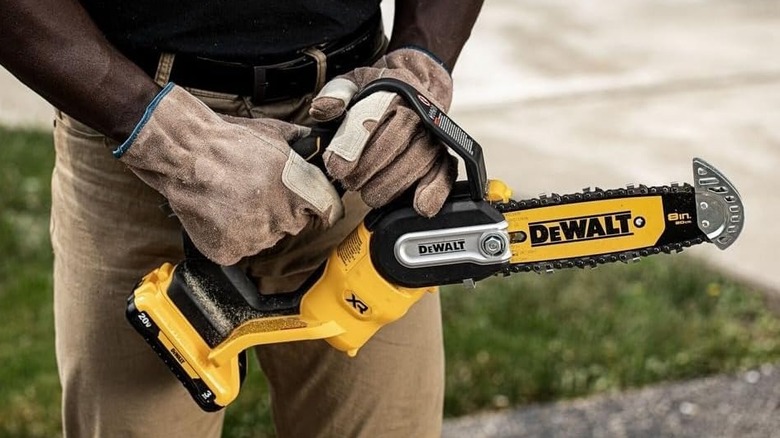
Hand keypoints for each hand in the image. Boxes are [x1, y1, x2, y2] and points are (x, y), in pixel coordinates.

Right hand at [114, 84, 343, 264]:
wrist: (185, 156)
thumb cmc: (228, 143)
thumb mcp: (273, 134)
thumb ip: (300, 143)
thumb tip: (315, 141)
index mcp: (297, 191)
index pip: (326, 211)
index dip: (317, 204)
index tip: (309, 203)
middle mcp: (279, 219)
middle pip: (293, 224)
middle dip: (281, 210)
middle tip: (257, 191)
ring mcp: (254, 238)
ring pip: (266, 237)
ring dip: (257, 223)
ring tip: (234, 199)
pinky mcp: (229, 251)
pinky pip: (240, 248)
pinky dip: (232, 236)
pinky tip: (221, 213)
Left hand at [309, 48, 456, 216]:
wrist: (418, 89)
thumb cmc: (382, 92)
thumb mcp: (355, 83)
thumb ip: (336, 93)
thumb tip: (322, 109)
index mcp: (396, 92)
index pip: (375, 120)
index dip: (353, 147)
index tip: (337, 168)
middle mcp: (420, 114)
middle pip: (396, 145)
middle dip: (368, 170)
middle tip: (350, 182)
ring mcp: (434, 136)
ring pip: (417, 163)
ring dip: (389, 185)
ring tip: (369, 193)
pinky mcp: (444, 156)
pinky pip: (445, 174)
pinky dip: (434, 191)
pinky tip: (420, 205)